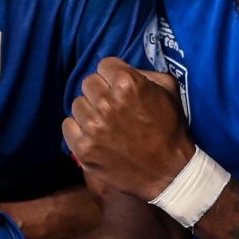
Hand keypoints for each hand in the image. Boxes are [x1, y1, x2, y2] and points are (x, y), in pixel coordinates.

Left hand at [63, 58, 193, 200]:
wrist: (169, 173)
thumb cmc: (171, 129)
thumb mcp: (168, 90)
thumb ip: (144, 72)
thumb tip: (122, 69)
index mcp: (127, 84)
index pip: (104, 65)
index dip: (114, 75)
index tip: (121, 87)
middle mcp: (106, 103)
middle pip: (89, 83)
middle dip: (102, 91)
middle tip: (115, 106)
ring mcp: (92, 127)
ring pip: (77, 104)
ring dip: (90, 111)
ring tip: (107, 123)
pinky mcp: (83, 148)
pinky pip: (68, 125)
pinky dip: (79, 129)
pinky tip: (96, 135)